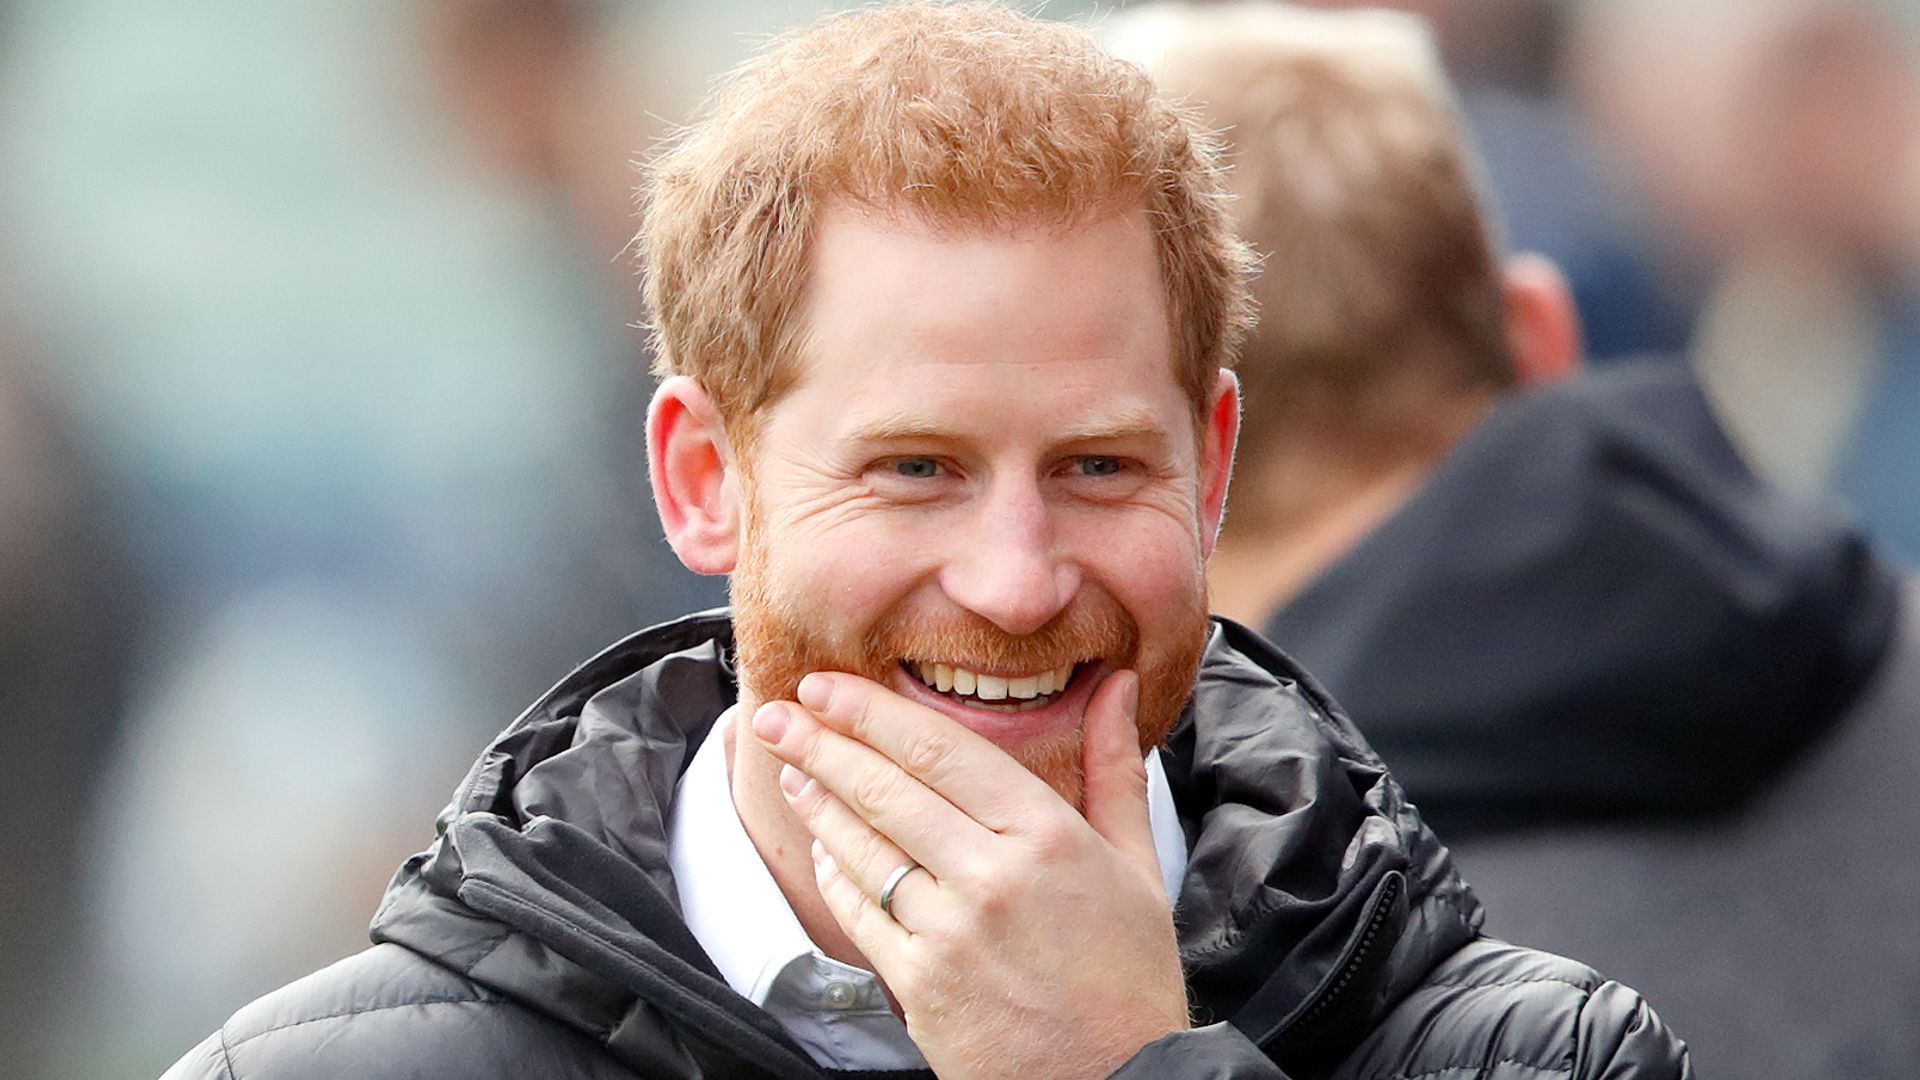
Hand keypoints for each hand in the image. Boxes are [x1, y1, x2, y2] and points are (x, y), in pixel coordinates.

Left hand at [751, 669, 1188, 1079]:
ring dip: (816, 800)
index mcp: (1047, 837)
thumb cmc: (1128, 974)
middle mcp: (992, 878)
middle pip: (886, 790)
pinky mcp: (918, 984)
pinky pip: (859, 911)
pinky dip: (834, 871)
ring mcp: (948, 934)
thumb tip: (1117, 685)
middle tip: (779, 711)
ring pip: (862, 847)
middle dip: (820, 742)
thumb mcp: (1136, 864)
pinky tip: (823, 844)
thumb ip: (1114, 767)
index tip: (829, 685)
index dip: (873, 712)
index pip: (940, 751)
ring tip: (789, 766)